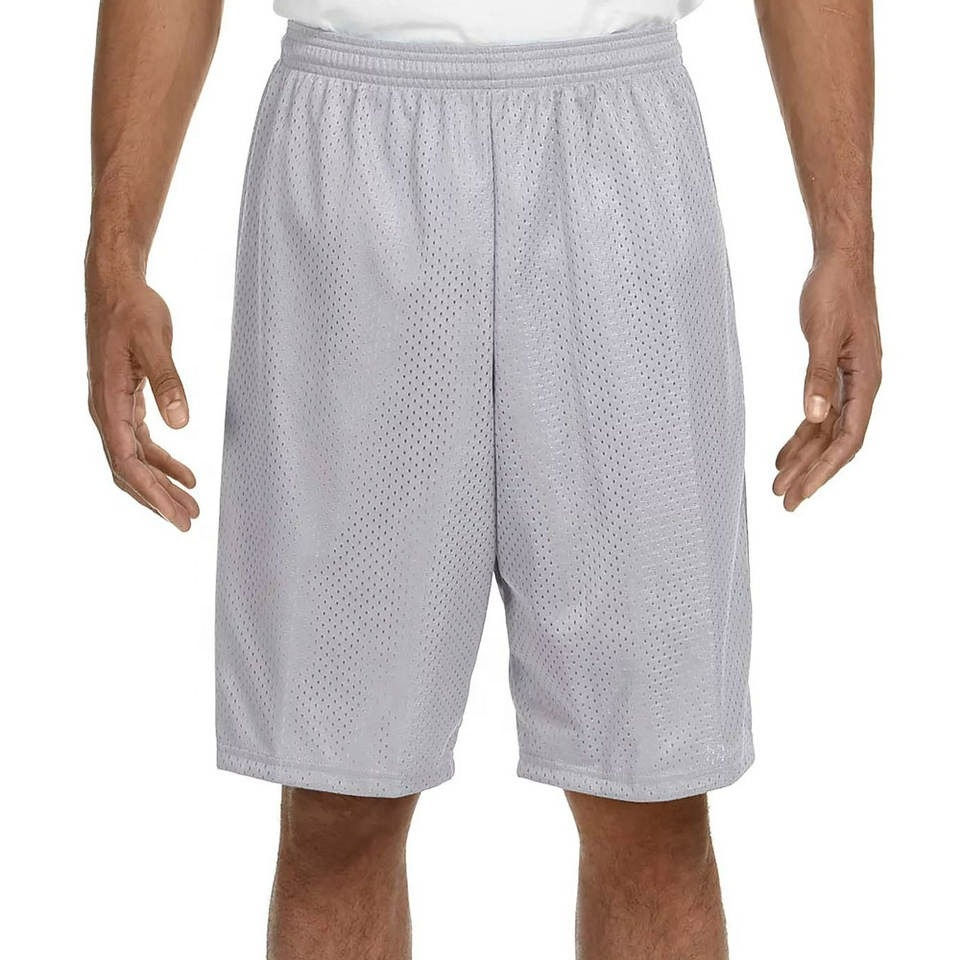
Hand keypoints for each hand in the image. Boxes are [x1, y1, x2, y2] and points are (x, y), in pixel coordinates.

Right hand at [86, 275, 198, 530]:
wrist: (115, 287)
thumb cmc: (133, 311)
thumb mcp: (154, 343)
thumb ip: (168, 382)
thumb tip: (181, 423)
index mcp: (108, 402)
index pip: (127, 460)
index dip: (151, 491)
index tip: (175, 513)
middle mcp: (105, 411)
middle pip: (129, 469)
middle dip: (158, 498)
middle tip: (188, 522)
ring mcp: (113, 408)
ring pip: (135, 460)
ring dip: (161, 484)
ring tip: (191, 505)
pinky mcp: (125, 401)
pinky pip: (140, 443)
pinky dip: (162, 461)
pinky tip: (184, 473)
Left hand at [773, 251, 881, 510]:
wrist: (840, 261)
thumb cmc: (835, 291)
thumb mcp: (822, 335)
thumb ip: (818, 378)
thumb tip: (814, 418)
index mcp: (866, 380)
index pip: (848, 439)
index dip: (824, 470)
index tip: (800, 492)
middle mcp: (861, 386)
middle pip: (835, 442)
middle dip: (810, 473)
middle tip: (784, 501)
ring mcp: (848, 381)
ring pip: (824, 431)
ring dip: (802, 458)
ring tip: (778, 483)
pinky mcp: (833, 373)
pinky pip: (818, 413)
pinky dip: (800, 434)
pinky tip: (784, 452)